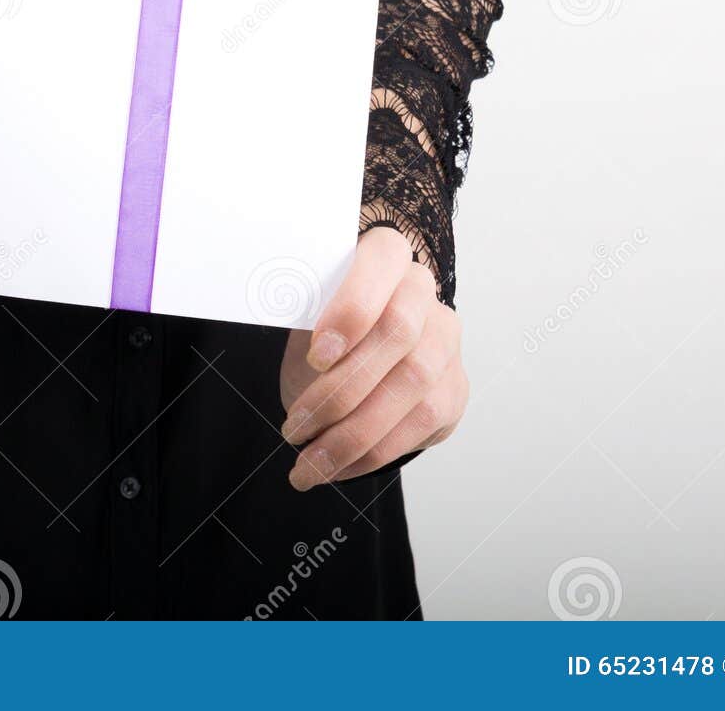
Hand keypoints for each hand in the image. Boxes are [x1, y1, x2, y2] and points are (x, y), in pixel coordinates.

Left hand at [277, 226, 467, 488]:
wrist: (353, 357)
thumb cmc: (322, 326)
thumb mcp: (303, 311)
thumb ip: (300, 308)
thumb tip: (271, 309)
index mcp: (385, 256)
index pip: (384, 260)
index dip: (353, 309)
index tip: (316, 356)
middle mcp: (423, 293)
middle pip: (399, 333)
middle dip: (342, 390)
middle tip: (295, 427)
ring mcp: (445, 342)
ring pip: (412, 387)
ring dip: (353, 435)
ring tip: (308, 463)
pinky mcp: (453, 390)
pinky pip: (419, 427)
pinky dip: (371, 455)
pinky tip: (335, 467)